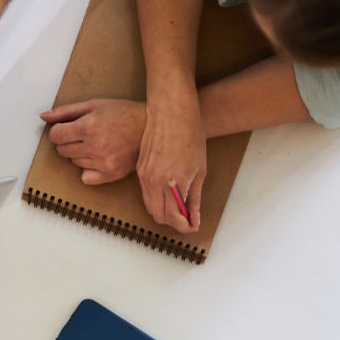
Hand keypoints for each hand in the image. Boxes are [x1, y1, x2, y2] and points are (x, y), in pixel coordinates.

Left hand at [40, 98, 145, 184]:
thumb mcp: (94, 105)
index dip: (59, 130)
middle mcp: (95, 146)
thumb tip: (43, 117)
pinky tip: (100, 157)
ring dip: (80, 153)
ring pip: (74, 162)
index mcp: (89, 126)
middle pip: (62, 150)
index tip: (68, 128)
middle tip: (85, 134)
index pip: (56, 136)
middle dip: (68, 141)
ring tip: (97, 143)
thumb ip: (66, 111)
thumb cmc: (123, 113)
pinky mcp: (112, 174)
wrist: (152, 128)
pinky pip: (86, 177)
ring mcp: (104, 162)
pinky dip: (89, 169)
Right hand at [136, 98, 205, 232]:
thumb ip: (194, 198)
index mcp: (172, 183)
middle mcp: (154, 182)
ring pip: (150, 206)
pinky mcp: (139, 169)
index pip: (174, 218)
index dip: (185, 226)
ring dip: (163, 211)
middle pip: (159, 216)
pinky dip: (156, 199)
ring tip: (179, 205)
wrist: (171, 114)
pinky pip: (145, 193)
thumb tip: (193, 217)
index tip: (193, 225)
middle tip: (187, 217)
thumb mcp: (199, 171)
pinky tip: (168, 192)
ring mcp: (144, 175)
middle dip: (173, 221)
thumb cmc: (189, 136)